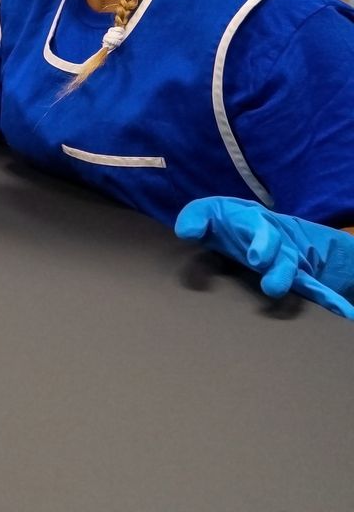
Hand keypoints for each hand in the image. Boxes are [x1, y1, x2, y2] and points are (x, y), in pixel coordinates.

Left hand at [175, 197, 353, 318]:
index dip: (261, 242)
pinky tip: (343, 312)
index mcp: (255, 221)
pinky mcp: (294, 275)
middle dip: (278, 267)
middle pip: (282, 253)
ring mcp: (287, 258)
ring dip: (292, 283)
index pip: (261, 229)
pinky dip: (328, 299)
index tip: (256, 258)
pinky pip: (314, 287)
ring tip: (289, 296)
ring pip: (295, 271)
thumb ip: (196, 218)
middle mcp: (276, 240)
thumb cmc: (225, 220)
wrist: (249, 222)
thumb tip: (186, 231)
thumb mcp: (208, 212)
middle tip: (270, 284)